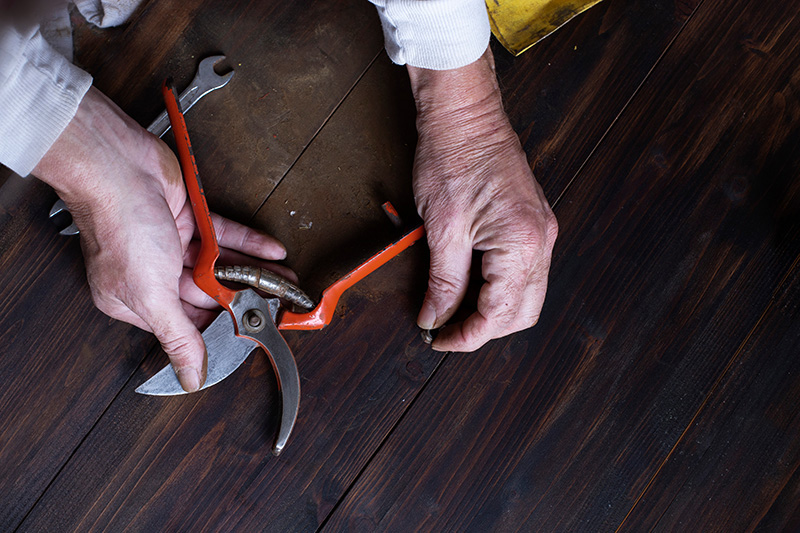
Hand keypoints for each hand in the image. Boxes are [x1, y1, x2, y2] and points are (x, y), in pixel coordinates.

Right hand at [34, 87, 291, 390]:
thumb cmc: (121, 229)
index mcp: (135, 301)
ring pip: (220, 265)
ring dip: (254, 273)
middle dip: (244, 299)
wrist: (117, 168)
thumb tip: (190, 378)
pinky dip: (249, 244)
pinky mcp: (188, 216)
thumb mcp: (152, 296)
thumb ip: (177, 337)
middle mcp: (153, 274)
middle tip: (280, 306)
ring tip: (287, 283)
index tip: (254, 331)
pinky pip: (224, 235)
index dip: (221, 327)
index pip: (187, 324)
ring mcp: (171, 244)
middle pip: (207, 294)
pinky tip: (273, 253)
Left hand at [407, 47, 557, 351]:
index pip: (499, 313)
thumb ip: (443, 280)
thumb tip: (436, 316)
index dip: (468, 336)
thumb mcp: (442, 226)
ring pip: (525, 295)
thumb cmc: (452, 155)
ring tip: (454, 310)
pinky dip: (498, 288)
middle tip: (446, 330)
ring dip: (493, 311)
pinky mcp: (532, 222)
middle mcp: (541, 240)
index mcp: (522, 243)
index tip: (440, 340)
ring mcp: (541, 230)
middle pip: (522, 312)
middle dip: (485, 329)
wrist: (464, 113)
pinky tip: (470, 286)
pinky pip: (523, 272)